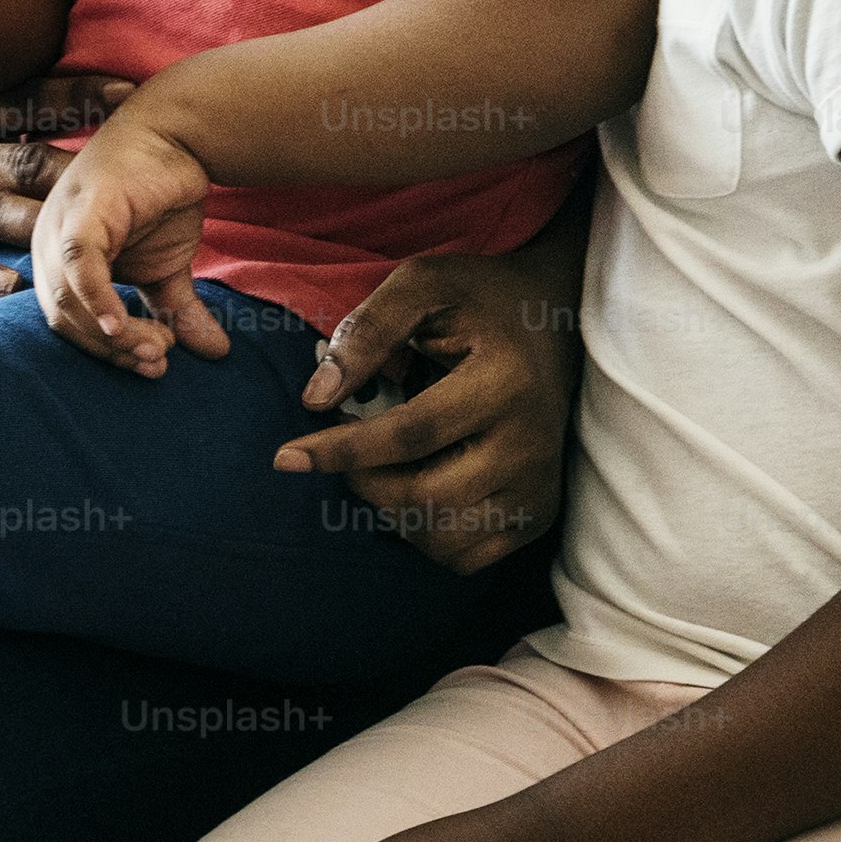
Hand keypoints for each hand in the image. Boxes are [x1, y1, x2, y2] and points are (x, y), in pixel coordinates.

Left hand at [29, 100, 228, 376]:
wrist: (179, 137)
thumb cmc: (162, 196)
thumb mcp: (170, 264)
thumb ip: (176, 309)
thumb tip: (216, 353)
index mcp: (57, 260)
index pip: (69, 324)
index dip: (108, 353)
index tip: (153, 367)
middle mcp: (46, 244)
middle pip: (64, 320)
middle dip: (112, 351)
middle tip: (156, 363)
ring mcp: (57, 226)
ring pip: (70, 301)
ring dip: (115, 335)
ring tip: (157, 347)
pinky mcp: (79, 212)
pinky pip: (78, 267)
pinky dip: (97, 302)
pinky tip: (122, 328)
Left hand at [273, 243, 582, 572]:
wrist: (554, 317)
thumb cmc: (478, 298)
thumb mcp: (421, 286)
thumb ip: (368, 333)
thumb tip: (317, 398)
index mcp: (503, 384)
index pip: (409, 436)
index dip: (341, 451)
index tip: (286, 457)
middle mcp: (529, 445)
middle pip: (424, 497)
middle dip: (361, 481)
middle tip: (337, 449)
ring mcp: (538, 486)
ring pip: (444, 539)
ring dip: (392, 513)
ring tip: (378, 467)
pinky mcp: (539, 511)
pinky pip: (468, 556)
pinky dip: (426, 535)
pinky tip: (414, 489)